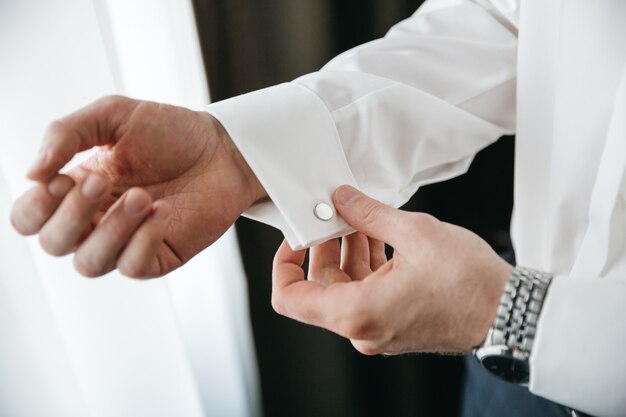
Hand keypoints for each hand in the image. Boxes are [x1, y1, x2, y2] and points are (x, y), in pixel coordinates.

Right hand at [11, 96, 265, 277]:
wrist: (223, 148)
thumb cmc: (169, 132)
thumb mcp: (113, 116)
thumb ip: (67, 133)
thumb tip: (30, 174)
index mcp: (76, 190)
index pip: (29, 218)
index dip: (35, 208)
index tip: (61, 179)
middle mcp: (95, 221)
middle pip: (54, 244)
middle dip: (73, 214)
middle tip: (104, 180)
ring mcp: (127, 242)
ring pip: (90, 263)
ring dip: (110, 230)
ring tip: (142, 196)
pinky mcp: (159, 256)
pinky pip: (133, 268)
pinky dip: (142, 241)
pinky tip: (162, 212)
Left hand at [272, 185, 511, 354]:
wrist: (510, 312)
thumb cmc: (470, 283)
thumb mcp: (414, 233)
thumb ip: (368, 213)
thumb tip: (341, 198)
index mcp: (356, 313)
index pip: (290, 298)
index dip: (283, 264)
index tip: (296, 237)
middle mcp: (362, 328)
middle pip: (320, 286)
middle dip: (325, 245)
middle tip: (334, 213)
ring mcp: (378, 329)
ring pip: (346, 287)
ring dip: (349, 251)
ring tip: (362, 217)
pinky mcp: (395, 323)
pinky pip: (367, 292)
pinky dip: (368, 264)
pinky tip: (380, 234)